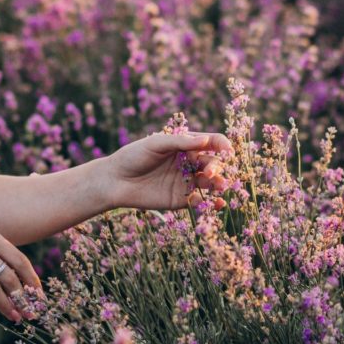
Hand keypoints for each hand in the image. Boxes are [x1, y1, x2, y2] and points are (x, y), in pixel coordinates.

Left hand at [104, 131, 231, 210]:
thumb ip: (180, 142)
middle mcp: (188, 163)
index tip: (227, 150)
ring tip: (220, 185)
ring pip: (210, 183)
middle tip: (209, 172)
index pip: (211, 143)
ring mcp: (185, 182)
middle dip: (217, 166)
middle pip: (213, 163)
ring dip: (219, 183)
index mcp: (184, 145)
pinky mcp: (180, 200)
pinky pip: (200, 201)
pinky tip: (215, 203)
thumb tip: (207, 139)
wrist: (115, 181)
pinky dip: (210, 202)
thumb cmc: (133, 156)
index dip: (222, 145)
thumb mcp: (156, 144)